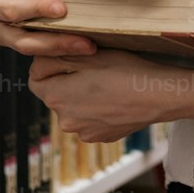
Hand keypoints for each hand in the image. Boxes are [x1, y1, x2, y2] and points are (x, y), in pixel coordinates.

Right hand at [0, 0, 98, 57]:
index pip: (8, 9)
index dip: (33, 9)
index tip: (60, 8)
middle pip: (21, 36)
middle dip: (53, 37)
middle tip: (83, 35)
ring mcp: (3, 34)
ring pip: (31, 47)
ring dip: (61, 48)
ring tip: (88, 45)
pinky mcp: (18, 40)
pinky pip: (38, 51)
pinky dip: (59, 50)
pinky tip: (82, 45)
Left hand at [28, 50, 171, 141]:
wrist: (158, 96)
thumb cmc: (124, 71)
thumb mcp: (86, 55)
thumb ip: (54, 57)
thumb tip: (37, 61)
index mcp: (56, 97)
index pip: (35, 79)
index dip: (48, 65)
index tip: (67, 56)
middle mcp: (64, 120)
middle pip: (55, 94)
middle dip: (66, 81)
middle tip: (92, 67)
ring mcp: (83, 132)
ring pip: (74, 108)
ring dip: (82, 96)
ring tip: (106, 83)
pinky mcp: (100, 137)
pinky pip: (90, 119)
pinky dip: (97, 109)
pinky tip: (115, 97)